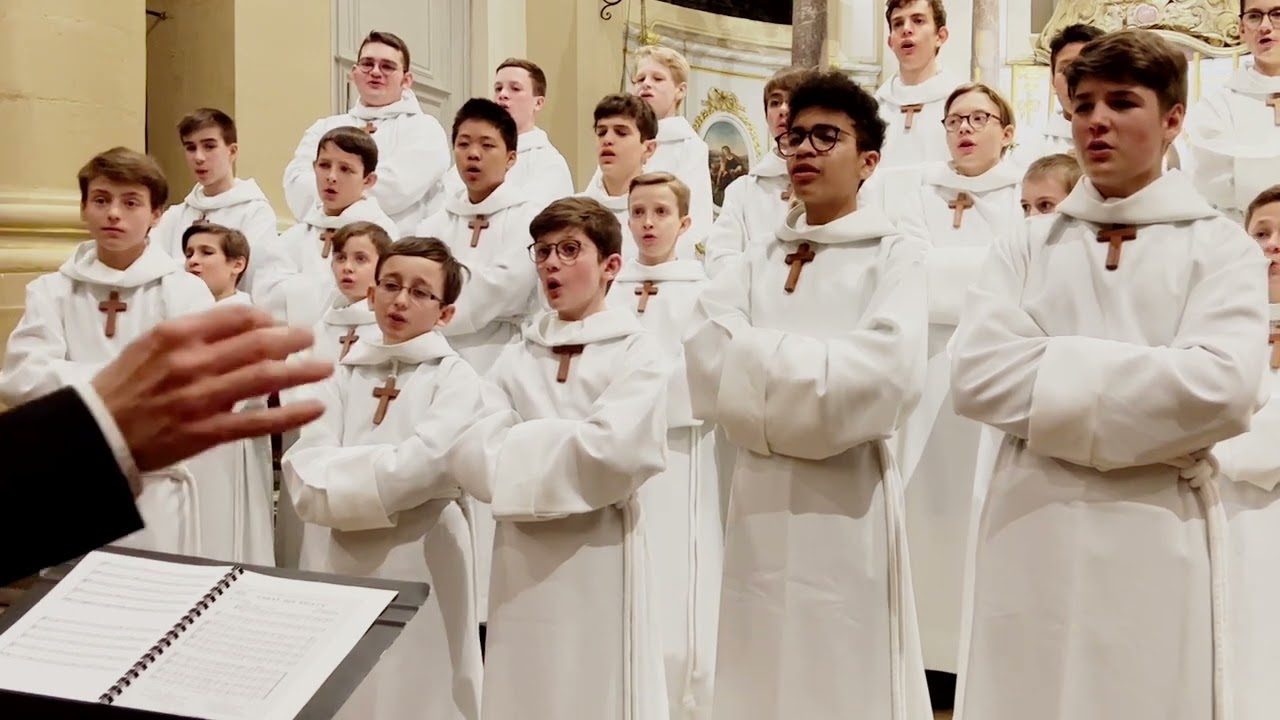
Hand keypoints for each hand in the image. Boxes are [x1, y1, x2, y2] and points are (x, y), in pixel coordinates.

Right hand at [92, 304, 333, 472]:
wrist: (94, 433)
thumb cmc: (124, 387)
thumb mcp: (151, 343)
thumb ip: (195, 331)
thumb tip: (242, 322)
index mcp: (176, 334)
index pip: (236, 316)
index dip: (265, 318)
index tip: (278, 323)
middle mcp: (191, 362)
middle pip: (257, 343)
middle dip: (292, 340)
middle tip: (310, 338)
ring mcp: (201, 398)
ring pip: (263, 378)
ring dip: (301, 371)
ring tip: (324, 368)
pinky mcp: (206, 431)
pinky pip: (257, 422)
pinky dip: (289, 415)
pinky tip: (313, 408)